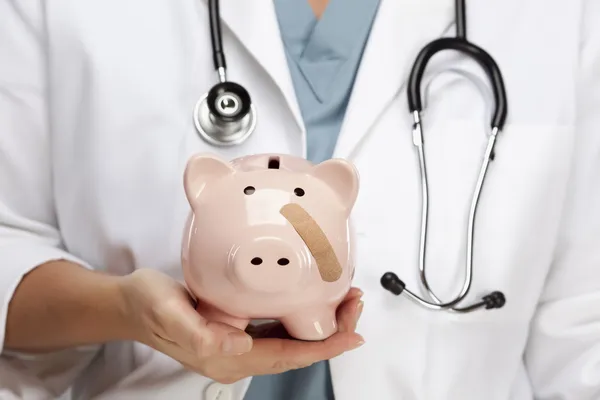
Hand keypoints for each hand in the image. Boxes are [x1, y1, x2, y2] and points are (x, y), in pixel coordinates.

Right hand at [119, 269, 364, 383]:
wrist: (132, 304)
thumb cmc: (148, 305)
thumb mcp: (168, 312)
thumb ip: (200, 334)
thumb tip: (237, 345)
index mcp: (226, 356)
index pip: (288, 356)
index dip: (325, 347)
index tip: (352, 333)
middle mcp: (237, 355)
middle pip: (297, 351)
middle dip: (333, 333)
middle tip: (355, 304)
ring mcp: (238, 345)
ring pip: (292, 341)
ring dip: (322, 324)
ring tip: (345, 301)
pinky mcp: (236, 330)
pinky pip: (279, 329)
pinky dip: (303, 316)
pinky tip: (313, 300)